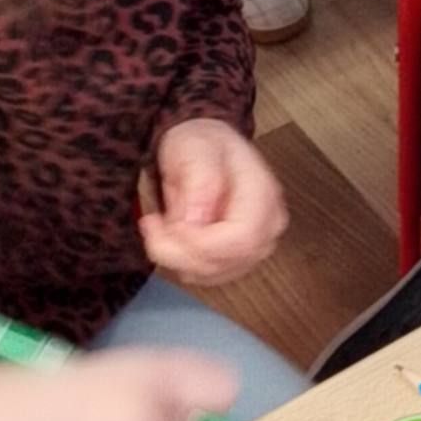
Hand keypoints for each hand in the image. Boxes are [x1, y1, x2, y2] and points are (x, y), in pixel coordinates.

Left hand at [139, 120, 287, 285]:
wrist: (206, 149)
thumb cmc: (202, 144)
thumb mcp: (195, 148)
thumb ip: (200, 181)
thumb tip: (196, 222)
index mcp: (263, 193)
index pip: (243, 238)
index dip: (201, 244)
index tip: (168, 226)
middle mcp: (268, 224)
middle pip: (228, 261)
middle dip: (181, 252)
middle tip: (152, 225)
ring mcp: (256, 244)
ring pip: (215, 273)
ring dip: (177, 257)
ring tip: (159, 225)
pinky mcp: (238, 258)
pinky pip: (208, 275)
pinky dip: (182, 262)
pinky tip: (172, 238)